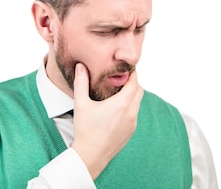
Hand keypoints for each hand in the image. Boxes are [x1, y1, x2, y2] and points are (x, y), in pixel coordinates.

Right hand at [70, 63, 143, 178]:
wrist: (91, 155)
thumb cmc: (85, 130)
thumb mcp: (81, 104)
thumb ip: (81, 83)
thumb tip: (81, 66)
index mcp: (122, 104)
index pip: (134, 82)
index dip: (131, 73)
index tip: (125, 69)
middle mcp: (131, 112)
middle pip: (139, 90)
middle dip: (132, 83)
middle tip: (121, 79)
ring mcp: (133, 122)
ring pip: (138, 102)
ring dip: (131, 96)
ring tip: (118, 93)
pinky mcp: (132, 131)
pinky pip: (135, 114)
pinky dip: (130, 107)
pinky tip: (117, 109)